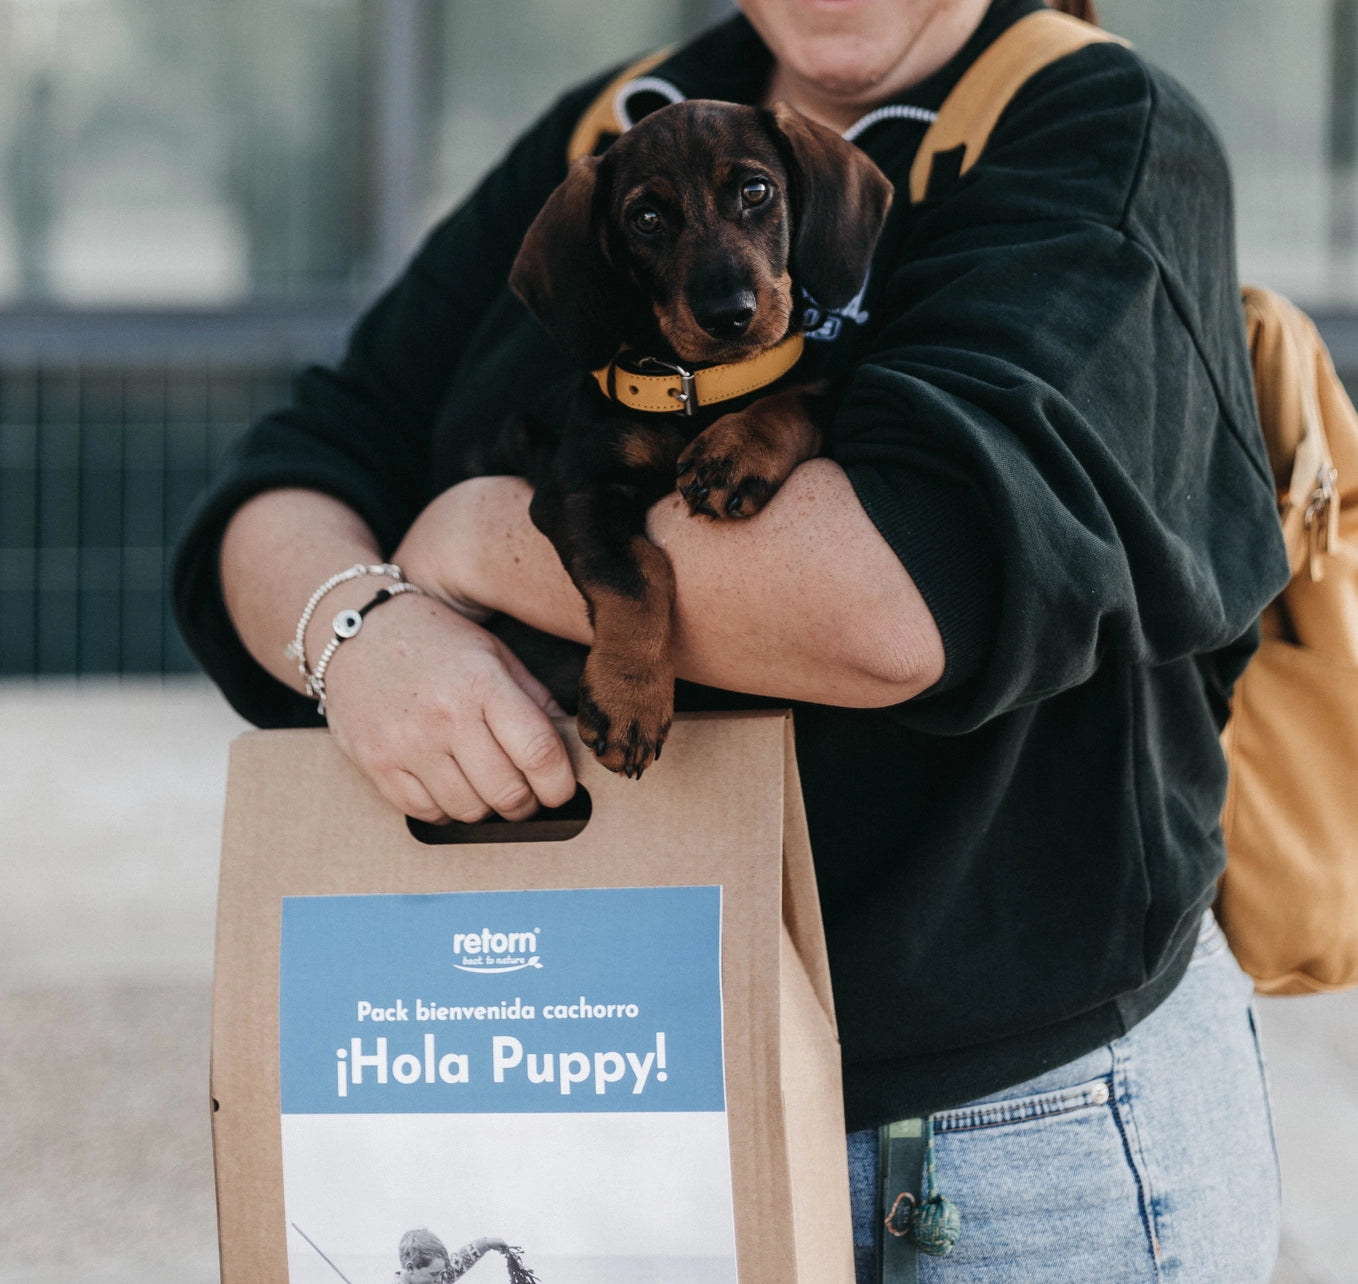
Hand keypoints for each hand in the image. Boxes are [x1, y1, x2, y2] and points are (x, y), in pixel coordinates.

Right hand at [319, 589, 575, 823]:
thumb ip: (536, 701)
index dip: (560, 784)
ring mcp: (408, 743)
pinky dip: (447, 810)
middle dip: (527, 802)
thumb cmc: (437, 642)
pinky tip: (451, 786)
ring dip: (487, 807)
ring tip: (486, 785)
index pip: (539, 752)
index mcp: (483, 683)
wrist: (358, 631)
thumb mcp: (495, 655)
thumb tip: (573, 746)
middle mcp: (445, 716)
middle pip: (507, 792)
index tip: (561, 789)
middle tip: (527, 792)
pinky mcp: (377, 765)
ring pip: (469, 810)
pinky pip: (427, 814)